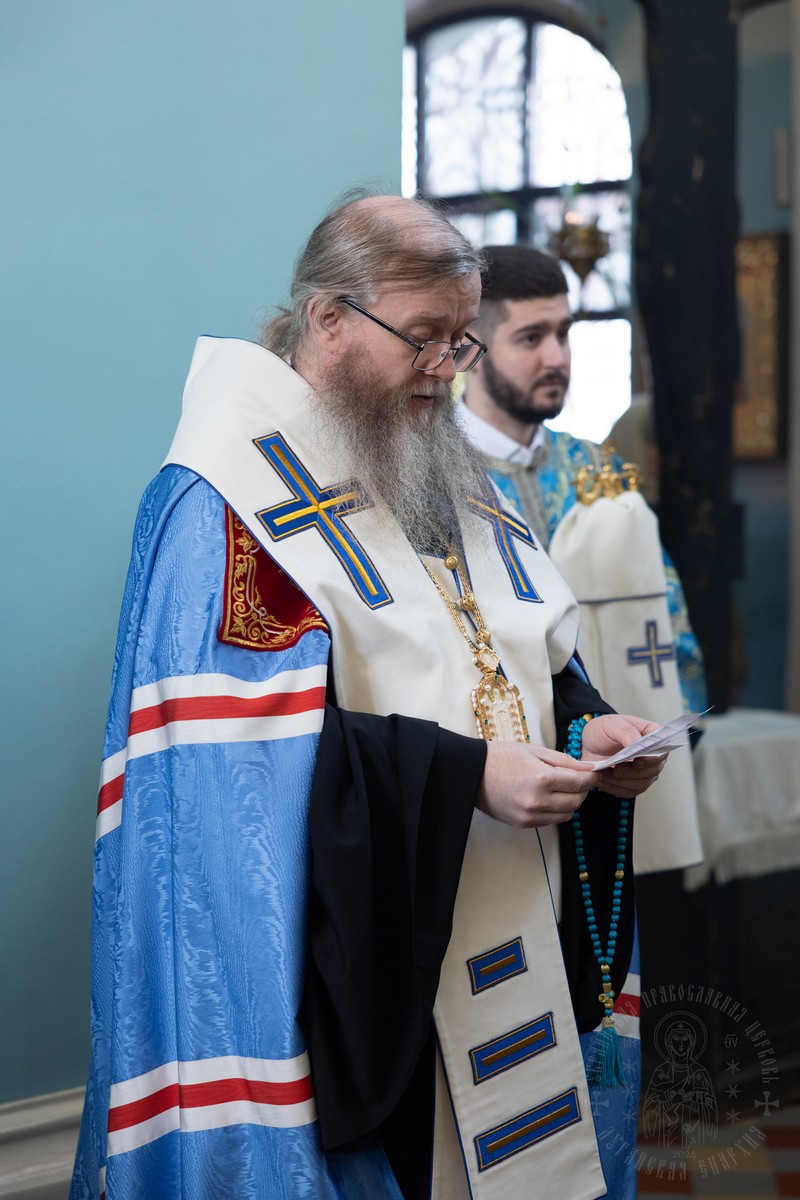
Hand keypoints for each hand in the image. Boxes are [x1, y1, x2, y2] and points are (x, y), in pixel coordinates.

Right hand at [477, 741, 599, 827]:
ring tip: (563, 789)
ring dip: (571, 802)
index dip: (591, 777)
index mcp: (542, 778)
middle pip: (576, 801)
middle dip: (583, 790)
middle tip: (579, 779)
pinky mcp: (523, 823)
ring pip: (566, 815)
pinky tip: (549, 798)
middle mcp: (538, 801)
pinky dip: (556, 811)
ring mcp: (530, 815)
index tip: (595, 772)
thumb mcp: (534, 750)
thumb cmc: (501, 756)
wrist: (472, 772)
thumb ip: (564, 761)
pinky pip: (551, 821)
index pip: (579, 783)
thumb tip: (588, 768)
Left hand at [581, 713, 666, 798]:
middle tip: (617, 769)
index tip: (637, 762)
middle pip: (654, 770)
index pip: (662, 749)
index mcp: (652, 735)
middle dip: (633, 772)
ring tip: (605, 774)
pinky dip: (615, 788)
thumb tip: (638, 744)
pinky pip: (630, 792)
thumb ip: (626, 732)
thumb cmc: (603, 731)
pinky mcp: (634, 783)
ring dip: (622, 781)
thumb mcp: (612, 724)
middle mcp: (652, 754)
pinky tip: (604, 779)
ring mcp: (645, 770)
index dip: (652, 758)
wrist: (589, 745)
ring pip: (642, 784)